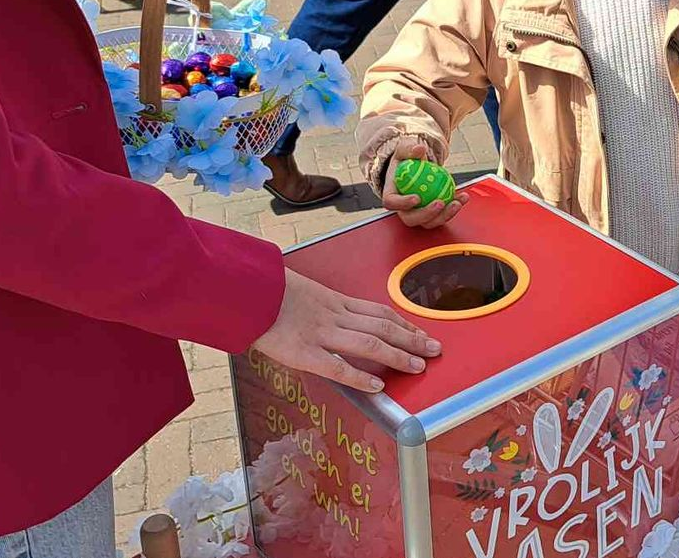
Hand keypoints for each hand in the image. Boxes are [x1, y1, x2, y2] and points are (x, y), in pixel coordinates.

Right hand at [252, 270, 441, 392]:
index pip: (379, 312)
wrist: (243, 290)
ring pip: (369, 344)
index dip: (404, 323)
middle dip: (413, 339)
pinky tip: (378, 387)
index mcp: (334, 301)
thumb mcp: (300, 292)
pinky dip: (359, 377)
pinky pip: (337, 366)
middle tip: (435, 349)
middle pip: (383, 326)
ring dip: (398, 355)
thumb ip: (320, 306)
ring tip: (418, 366)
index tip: (422, 332)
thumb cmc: (266, 291)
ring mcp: (320, 333)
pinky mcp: (302, 352)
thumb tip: (335, 318)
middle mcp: (334, 315)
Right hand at [381, 142, 468, 228]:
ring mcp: (418, 212)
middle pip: (411, 218)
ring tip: (456, 202)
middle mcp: (403, 207)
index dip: (403, 204)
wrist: (417, 163)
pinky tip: (463, 197)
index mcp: (392, 193)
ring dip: (445, 215)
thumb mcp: (405, 148)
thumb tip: (419, 149)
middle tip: (440, 202)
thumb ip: (409, 148)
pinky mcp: (433, 212)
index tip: (416, 198)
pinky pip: (443, 214)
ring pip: (429, 221)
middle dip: (426, 214)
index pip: (392, 202)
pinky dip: (454, 207)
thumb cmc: (406, 158)